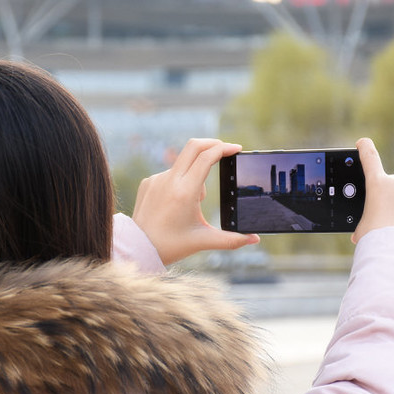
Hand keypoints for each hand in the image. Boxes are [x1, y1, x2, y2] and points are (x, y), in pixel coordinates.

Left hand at [132, 138, 259, 264]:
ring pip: (183, 165)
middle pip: (194, 146)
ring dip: (195, 175)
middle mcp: (169, 180)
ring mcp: (156, 179)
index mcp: (184, 192)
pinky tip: (176, 204)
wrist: (138, 249)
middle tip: (225, 151)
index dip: (224, 149)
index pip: (206, 157)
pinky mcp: (148, 182)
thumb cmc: (171, 245)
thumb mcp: (203, 241)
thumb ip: (232, 239)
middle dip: (213, 144)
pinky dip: (180, 182)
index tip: (236, 149)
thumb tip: (255, 239)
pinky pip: (170, 174)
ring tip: (192, 204)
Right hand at [351, 137, 393, 243]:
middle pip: (384, 185)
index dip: (364, 147)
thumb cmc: (375, 236)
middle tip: (373, 215)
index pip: (369, 157)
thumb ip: (364, 220)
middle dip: (380, 198)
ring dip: (392, 210)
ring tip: (385, 229)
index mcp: (377, 183)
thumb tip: (363, 230)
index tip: (362, 142)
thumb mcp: (360, 227)